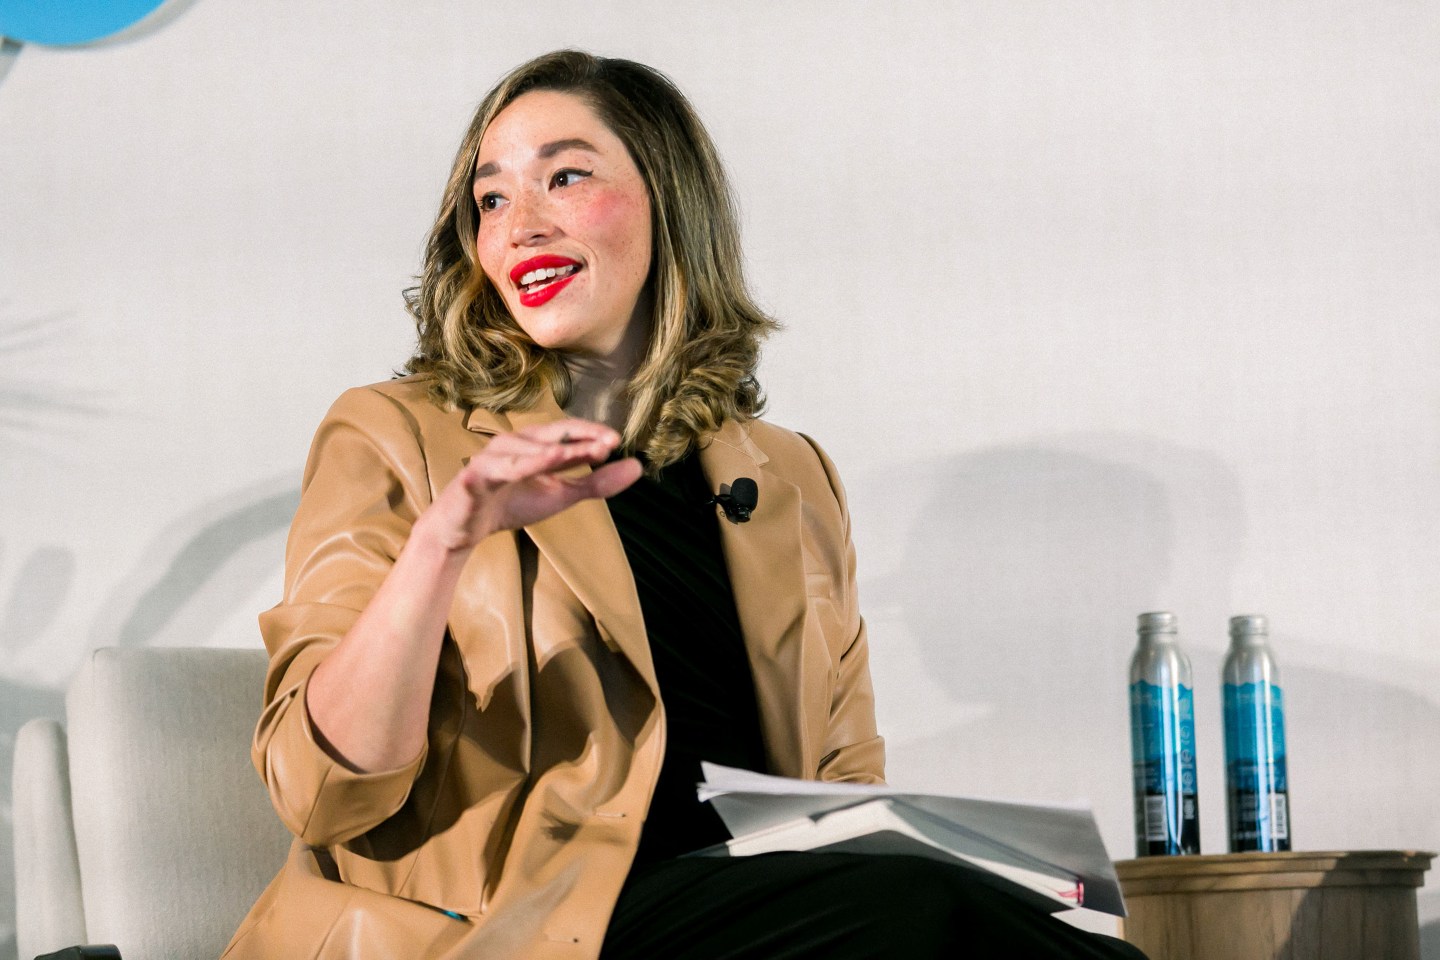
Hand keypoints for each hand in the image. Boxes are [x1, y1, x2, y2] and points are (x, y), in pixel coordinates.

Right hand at [418, 419, 641, 552]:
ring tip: (564, 454)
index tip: (616, 440)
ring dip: (541, 453)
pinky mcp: (472, 480)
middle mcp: (515, 444)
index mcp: (537, 444)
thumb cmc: (512, 502)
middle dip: (575, 439)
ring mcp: (492, 460)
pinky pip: (490, 473)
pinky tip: (514, 470)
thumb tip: (637, 467)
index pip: (568, 433)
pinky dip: (502, 470)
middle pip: (547, 436)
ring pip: (519, 453)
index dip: (591, 434)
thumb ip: (596, 482)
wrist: (464, 527)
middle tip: (603, 444)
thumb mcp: (561, 494)